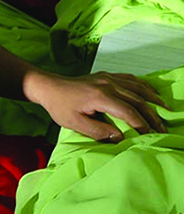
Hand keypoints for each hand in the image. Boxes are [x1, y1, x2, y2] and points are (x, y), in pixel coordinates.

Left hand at [26, 70, 167, 141]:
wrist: (49, 87)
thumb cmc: (60, 107)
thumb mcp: (75, 124)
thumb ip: (99, 132)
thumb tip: (120, 137)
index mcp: (101, 97)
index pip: (128, 112)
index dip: (141, 125)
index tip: (149, 136)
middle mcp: (107, 84)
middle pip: (136, 99)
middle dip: (152, 114)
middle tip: (162, 128)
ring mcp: (107, 77)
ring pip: (136, 86)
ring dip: (151, 98)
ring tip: (164, 108)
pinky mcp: (105, 75)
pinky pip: (129, 78)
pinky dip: (142, 85)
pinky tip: (149, 91)